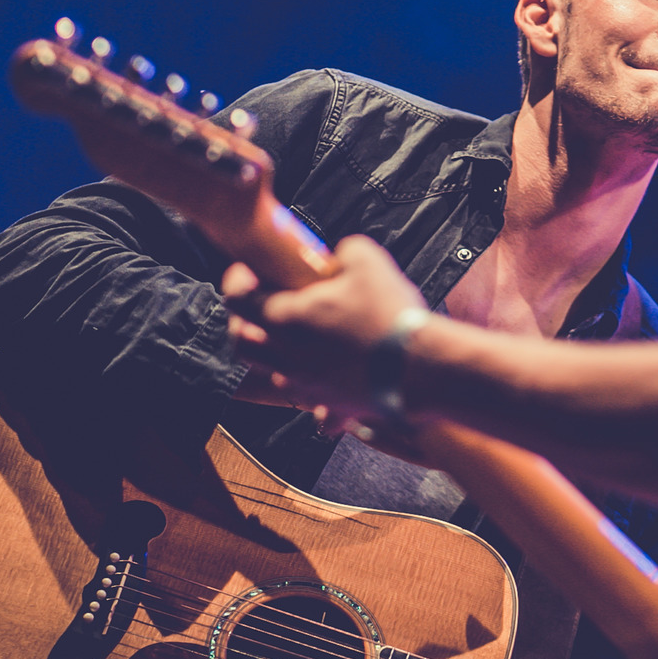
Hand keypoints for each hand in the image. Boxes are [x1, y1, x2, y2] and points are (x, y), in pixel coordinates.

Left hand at [223, 234, 427, 416]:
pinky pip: (313, 406)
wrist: (420, 367)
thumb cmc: (389, 315)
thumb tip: (339, 257)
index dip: (236, 281)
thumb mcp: (367, 260)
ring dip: (277, 359)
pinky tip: (328, 384)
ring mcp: (307, 385)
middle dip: (242, 325)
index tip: (246, 273)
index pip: (237, 300)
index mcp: (286, 319)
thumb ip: (343, 252)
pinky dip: (315, 395)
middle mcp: (287, 357)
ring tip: (297, 344)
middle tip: (257, 311)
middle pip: (242, 345)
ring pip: (274, 375)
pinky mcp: (331, 405)